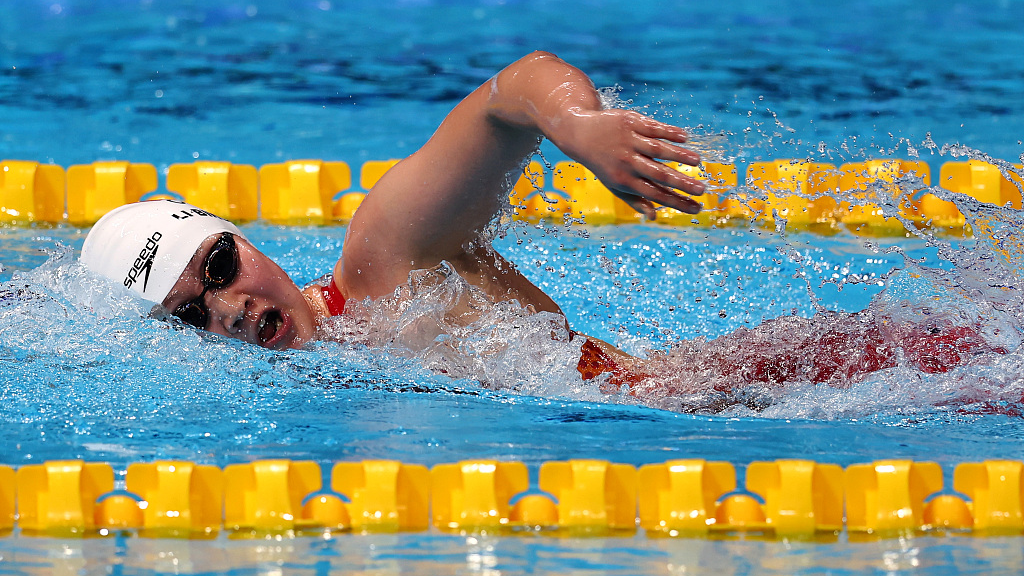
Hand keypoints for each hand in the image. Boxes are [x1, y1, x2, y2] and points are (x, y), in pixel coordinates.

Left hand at [552, 108, 704, 218]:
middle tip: (703, 190)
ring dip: (679, 155)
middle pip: (659, 174)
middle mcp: (627, 162)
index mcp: (624, 181)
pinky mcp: (631, 122)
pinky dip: (669, 132)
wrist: (579, 134)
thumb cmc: (603, 163)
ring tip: (698, 161)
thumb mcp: (613, 184)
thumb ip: (635, 200)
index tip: (698, 208)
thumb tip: (654, 217)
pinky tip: (685, 138)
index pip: (656, 194)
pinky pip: (653, 128)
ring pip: (658, 149)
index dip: (677, 202)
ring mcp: (629, 141)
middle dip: (682, 183)